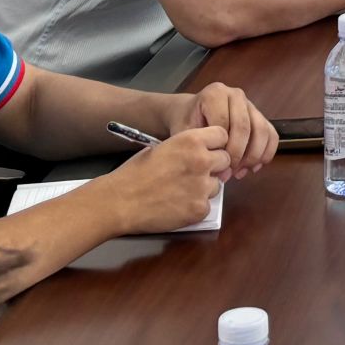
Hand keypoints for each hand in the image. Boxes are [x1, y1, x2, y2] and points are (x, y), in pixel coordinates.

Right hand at [93, 125, 230, 234]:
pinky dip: (196, 207)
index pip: (222, 135)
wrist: (119, 201)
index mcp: (191, 140)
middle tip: (194, 173)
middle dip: (213, 166)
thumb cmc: (135, 173)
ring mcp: (202, 186)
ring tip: (180, 191)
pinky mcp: (199, 209)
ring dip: (205, 188)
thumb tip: (203, 151)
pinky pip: (207, 205)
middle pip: (225, 160)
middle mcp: (202, 160)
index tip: (208, 150)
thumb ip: (187, 148)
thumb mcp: (162, 147)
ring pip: (217, 184)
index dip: (215, 144)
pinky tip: (177, 205)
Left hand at [167, 82, 276, 178]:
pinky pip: (271, 133)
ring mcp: (250, 104)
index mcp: (215, 94)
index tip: (216, 166)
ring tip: (240, 172)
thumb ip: (198, 146)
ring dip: (254, 155)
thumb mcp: (183, 131)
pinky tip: (254, 167)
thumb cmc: (185, 122)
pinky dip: (267, 152)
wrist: (190, 112)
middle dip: (238, 154)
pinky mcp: (259, 114)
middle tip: (229, 172)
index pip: (224, 122)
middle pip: (245, 126)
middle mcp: (235, 95)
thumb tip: (219, 169)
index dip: (222, 147)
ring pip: (262, 130)